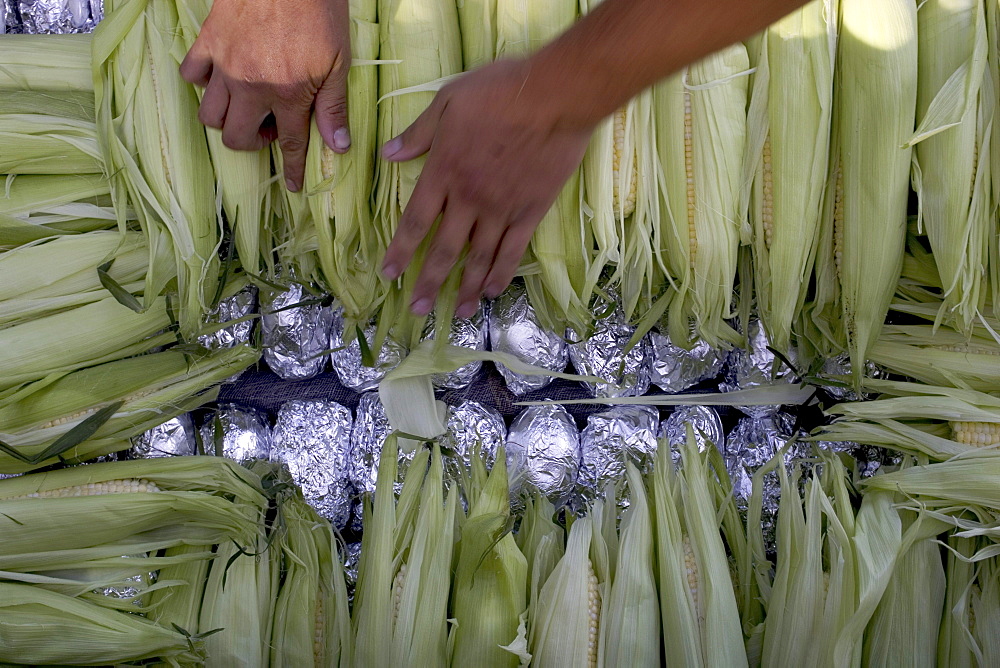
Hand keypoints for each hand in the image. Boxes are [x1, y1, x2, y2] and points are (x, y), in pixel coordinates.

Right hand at [179, 0, 351, 191]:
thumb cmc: (319, 11)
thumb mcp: (339, 61)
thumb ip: (333, 106)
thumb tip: (338, 146)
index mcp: (289, 94)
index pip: (290, 144)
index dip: (292, 169)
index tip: (292, 186)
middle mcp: (252, 86)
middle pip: (236, 137)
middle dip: (252, 143)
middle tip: (268, 128)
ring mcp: (225, 65)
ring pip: (209, 113)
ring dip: (226, 119)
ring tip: (246, 106)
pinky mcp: (209, 41)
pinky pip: (191, 74)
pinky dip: (202, 82)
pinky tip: (221, 77)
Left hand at [380, 59, 593, 319]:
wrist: (554, 96)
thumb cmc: (499, 91)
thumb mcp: (448, 101)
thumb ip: (419, 133)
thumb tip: (388, 154)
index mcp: (444, 172)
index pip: (416, 220)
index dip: (401, 250)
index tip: (389, 273)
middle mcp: (469, 199)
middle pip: (444, 249)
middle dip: (429, 282)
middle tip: (418, 310)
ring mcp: (501, 209)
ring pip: (479, 258)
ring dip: (466, 287)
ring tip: (457, 312)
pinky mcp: (531, 211)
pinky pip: (512, 250)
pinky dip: (501, 273)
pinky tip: (493, 291)